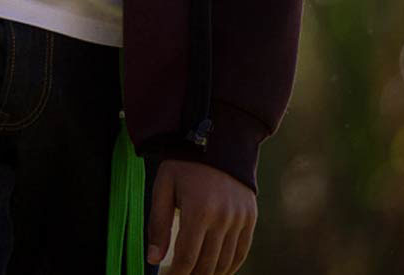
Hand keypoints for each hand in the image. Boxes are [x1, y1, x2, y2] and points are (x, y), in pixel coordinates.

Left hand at [148, 158, 254, 274]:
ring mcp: (240, 219)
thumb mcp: (163, 188)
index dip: (177, 274)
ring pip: (226, 261)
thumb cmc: (183, 165)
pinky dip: (230, 265)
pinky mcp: (251, 218)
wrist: (217, 143)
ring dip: (211, 274)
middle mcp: (223, 218)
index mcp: (198, 211)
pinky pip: (242, 251)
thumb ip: (159, 225)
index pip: (188, 257)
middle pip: (208, 263)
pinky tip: (217, 271)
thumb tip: (153, 259)